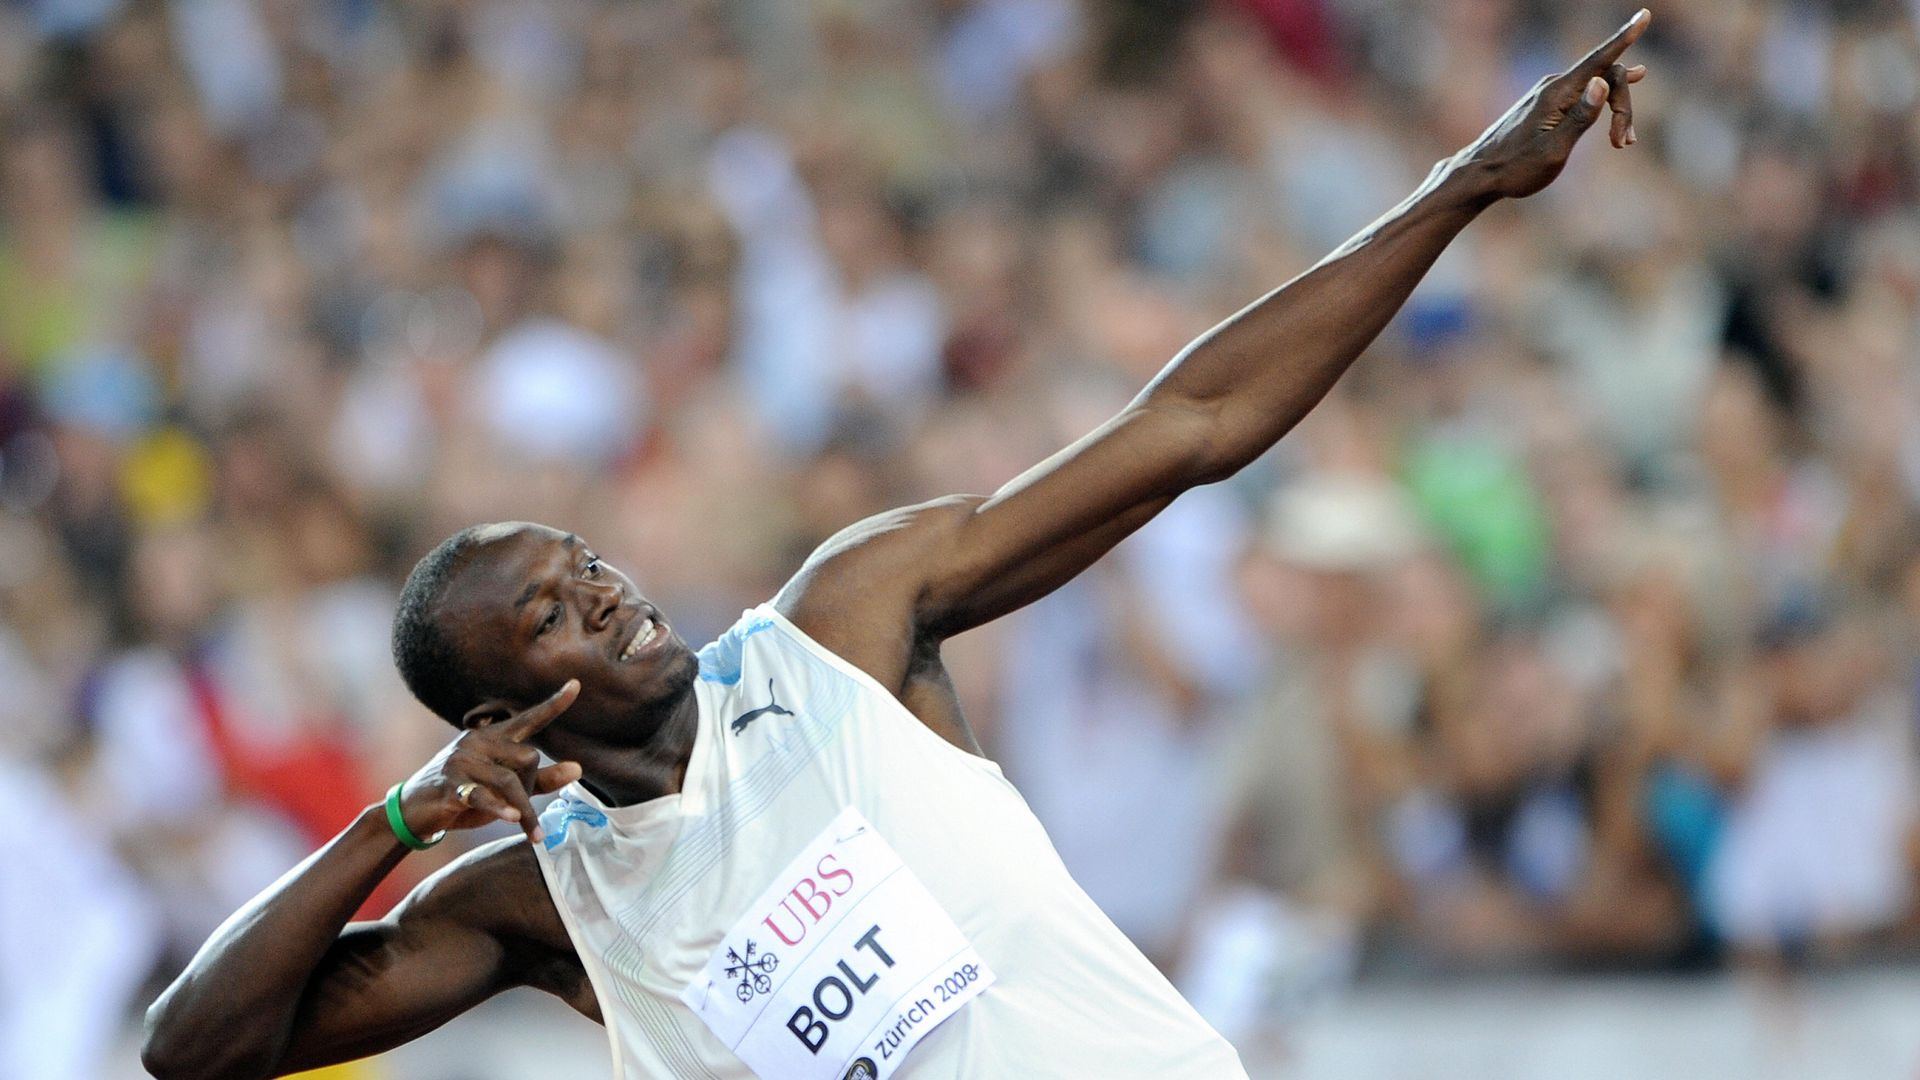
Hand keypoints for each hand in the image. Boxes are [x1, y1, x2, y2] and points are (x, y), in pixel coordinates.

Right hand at [394, 680, 582, 844]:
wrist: (414, 810)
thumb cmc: (466, 794)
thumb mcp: (506, 787)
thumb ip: (542, 779)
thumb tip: (579, 768)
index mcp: (494, 737)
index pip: (529, 718)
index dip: (554, 704)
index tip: (576, 685)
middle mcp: (479, 741)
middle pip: (528, 758)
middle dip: (532, 787)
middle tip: (522, 810)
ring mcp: (462, 761)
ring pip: (510, 781)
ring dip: (525, 811)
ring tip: (534, 834)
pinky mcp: (450, 784)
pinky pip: (482, 795)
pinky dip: (500, 808)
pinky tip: (514, 818)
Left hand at [1453, 9, 1650, 201]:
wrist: (1479, 175)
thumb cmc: (1515, 168)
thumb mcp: (1553, 149)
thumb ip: (1580, 117)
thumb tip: (1603, 82)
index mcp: (1557, 93)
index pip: (1599, 59)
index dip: (1625, 38)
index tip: (1645, 15)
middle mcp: (1554, 86)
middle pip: (1606, 77)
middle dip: (1623, 106)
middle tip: (1623, 143)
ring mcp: (1550, 94)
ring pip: (1597, 88)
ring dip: (1615, 111)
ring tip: (1622, 143)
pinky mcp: (1547, 105)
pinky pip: (1585, 92)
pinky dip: (1605, 101)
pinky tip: (1626, 85)